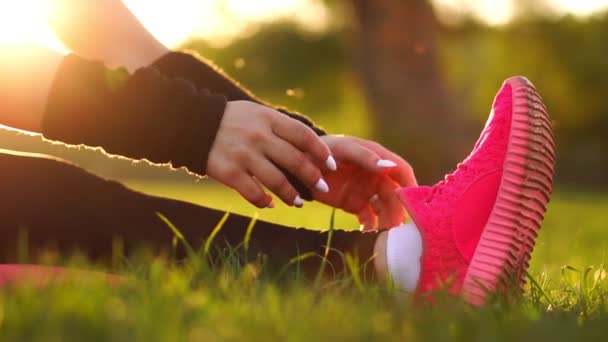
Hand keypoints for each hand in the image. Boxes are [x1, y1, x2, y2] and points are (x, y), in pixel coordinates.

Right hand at [206, 101, 333, 207]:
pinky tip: (270, 204)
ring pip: (277, 180)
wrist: (191, 124)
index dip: (321, 152)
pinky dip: (264, 201)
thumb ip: (279, 127)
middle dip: (313, 177)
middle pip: (295, 160)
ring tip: (298, 202)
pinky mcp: (228, 171)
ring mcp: (243, 154)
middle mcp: (258, 135)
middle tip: (322, 189)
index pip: (303, 136)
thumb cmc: (231, 120)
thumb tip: (310, 148)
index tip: (332, 166)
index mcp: (268, 118)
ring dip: (291, 195)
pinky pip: (253, 192)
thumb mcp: (256, 113)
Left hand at [312, 135, 416, 229]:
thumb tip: (390, 166)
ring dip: (387, 219)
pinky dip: (370, 225)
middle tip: (398, 223)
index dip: (410, 185)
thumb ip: (366, 157)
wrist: (298, 166)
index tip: (416, 201)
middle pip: (395, 194)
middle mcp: (375, 176)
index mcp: (377, 158)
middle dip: (399, 208)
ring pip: (384, 208)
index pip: (401, 171)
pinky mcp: (354, 205)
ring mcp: (365, 191)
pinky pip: (368, 217)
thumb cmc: (322, 150)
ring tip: (384, 230)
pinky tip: (366, 229)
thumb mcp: (344, 149)